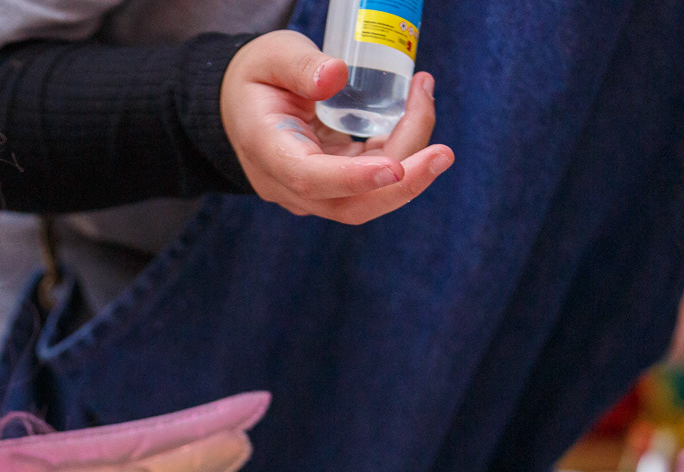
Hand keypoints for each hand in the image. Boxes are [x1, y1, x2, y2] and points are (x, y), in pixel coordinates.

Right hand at [220, 29, 453, 225]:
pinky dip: (400, 153)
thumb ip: (300, 66)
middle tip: (444, 153)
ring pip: (368, 197)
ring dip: (409, 163)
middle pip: (350, 205)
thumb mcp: (271, 56)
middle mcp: (289, 184)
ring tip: (424, 100)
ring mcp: (312, 192)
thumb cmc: (257, 77)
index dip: (355, 178)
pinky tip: (413, 113)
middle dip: (403, 186)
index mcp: (268, 151)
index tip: (395, 168)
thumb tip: (337, 75)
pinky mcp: (333, 186)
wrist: (239, 104)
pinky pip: (373, 182)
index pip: (310, 178)